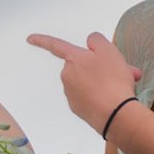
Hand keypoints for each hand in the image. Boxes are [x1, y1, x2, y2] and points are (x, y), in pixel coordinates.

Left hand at [27, 32, 143, 134]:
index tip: (30, 38)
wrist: (115, 114)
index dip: (42, 40)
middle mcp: (67, 75)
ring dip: (105, 80)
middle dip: (101, 66)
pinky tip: (113, 97)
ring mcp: (71, 92)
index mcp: (73, 59)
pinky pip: (89, 95)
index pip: (56, 45)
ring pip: (89, 80)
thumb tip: (90, 43)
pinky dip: (100, 94)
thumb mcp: (109, 50)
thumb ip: (96, 40)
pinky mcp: (77, 107)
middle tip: (123, 71)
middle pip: (83, 65)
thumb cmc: (112, 82)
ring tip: (121, 85)